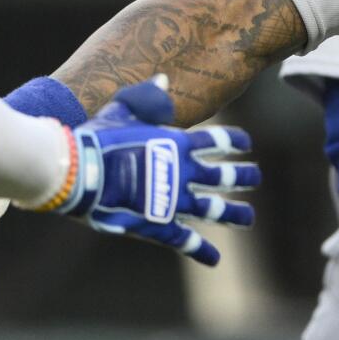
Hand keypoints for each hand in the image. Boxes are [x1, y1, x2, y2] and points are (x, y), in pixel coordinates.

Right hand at [45, 78, 257, 265]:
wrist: (82, 174)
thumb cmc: (99, 138)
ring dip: (234, 213)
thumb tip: (163, 80)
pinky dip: (201, 251)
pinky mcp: (160, 225)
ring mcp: (174, 200)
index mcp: (177, 143)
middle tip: (256, 177)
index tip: (246, 144)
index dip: (235, 141)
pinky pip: (186, 240)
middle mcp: (183, 172)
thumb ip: (146, 97)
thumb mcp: (122, 109)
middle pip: (224, 176)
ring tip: (249, 218)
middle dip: (243, 176)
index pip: (217, 140)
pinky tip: (215, 259)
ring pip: (214, 208)